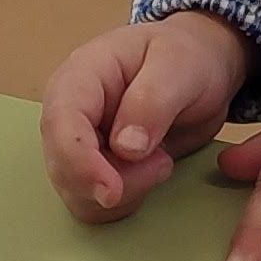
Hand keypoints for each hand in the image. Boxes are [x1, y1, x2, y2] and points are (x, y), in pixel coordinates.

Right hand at [39, 10, 252, 222]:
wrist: (199, 67)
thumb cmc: (185, 56)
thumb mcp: (179, 65)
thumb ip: (153, 101)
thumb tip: (126, 148)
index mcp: (80, 77)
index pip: (61, 124)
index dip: (79, 163)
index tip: (111, 191)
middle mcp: (68, 114)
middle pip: (64, 168)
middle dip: (115, 181)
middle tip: (163, 161)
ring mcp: (78, 145)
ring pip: (77, 194)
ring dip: (124, 192)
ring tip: (161, 159)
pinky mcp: (94, 169)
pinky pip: (95, 204)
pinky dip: (126, 200)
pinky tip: (151, 173)